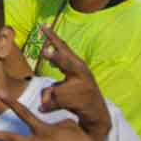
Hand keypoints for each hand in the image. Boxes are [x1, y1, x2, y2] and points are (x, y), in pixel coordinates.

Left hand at [36, 25, 110, 140]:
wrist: (97, 114)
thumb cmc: (78, 94)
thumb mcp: (68, 79)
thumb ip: (56, 72)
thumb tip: (44, 76)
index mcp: (77, 64)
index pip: (64, 48)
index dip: (53, 37)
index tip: (42, 26)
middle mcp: (81, 73)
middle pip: (66, 63)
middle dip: (55, 57)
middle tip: (44, 51)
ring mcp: (82, 87)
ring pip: (55, 91)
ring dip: (49, 97)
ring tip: (52, 101)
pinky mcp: (79, 101)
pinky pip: (55, 102)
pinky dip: (49, 106)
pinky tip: (50, 108)